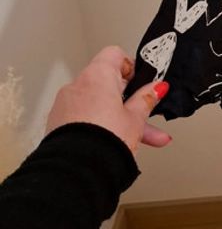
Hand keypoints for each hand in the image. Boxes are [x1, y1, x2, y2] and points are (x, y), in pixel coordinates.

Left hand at [44, 45, 172, 153]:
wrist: (77, 172)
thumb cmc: (105, 141)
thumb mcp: (135, 119)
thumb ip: (146, 99)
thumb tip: (156, 87)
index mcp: (97, 76)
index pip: (115, 55)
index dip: (131, 67)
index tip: (143, 84)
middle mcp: (77, 86)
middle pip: (109, 85)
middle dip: (130, 101)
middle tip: (147, 114)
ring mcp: (65, 105)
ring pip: (99, 106)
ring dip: (119, 118)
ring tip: (144, 139)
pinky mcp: (58, 123)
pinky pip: (86, 118)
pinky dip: (101, 126)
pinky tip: (118, 144)